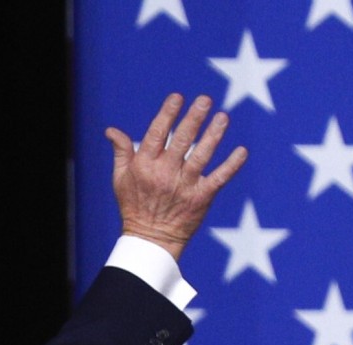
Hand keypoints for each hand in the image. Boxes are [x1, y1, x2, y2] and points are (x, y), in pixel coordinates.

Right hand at [105, 93, 247, 259]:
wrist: (150, 239)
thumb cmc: (134, 206)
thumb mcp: (120, 179)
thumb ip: (121, 152)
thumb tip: (111, 130)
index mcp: (144, 166)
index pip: (157, 133)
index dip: (168, 114)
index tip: (178, 97)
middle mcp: (164, 174)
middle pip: (182, 140)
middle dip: (194, 118)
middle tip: (206, 100)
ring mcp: (184, 187)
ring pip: (202, 155)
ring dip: (214, 135)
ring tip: (223, 117)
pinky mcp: (201, 199)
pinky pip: (219, 179)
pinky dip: (231, 165)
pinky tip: (241, 151)